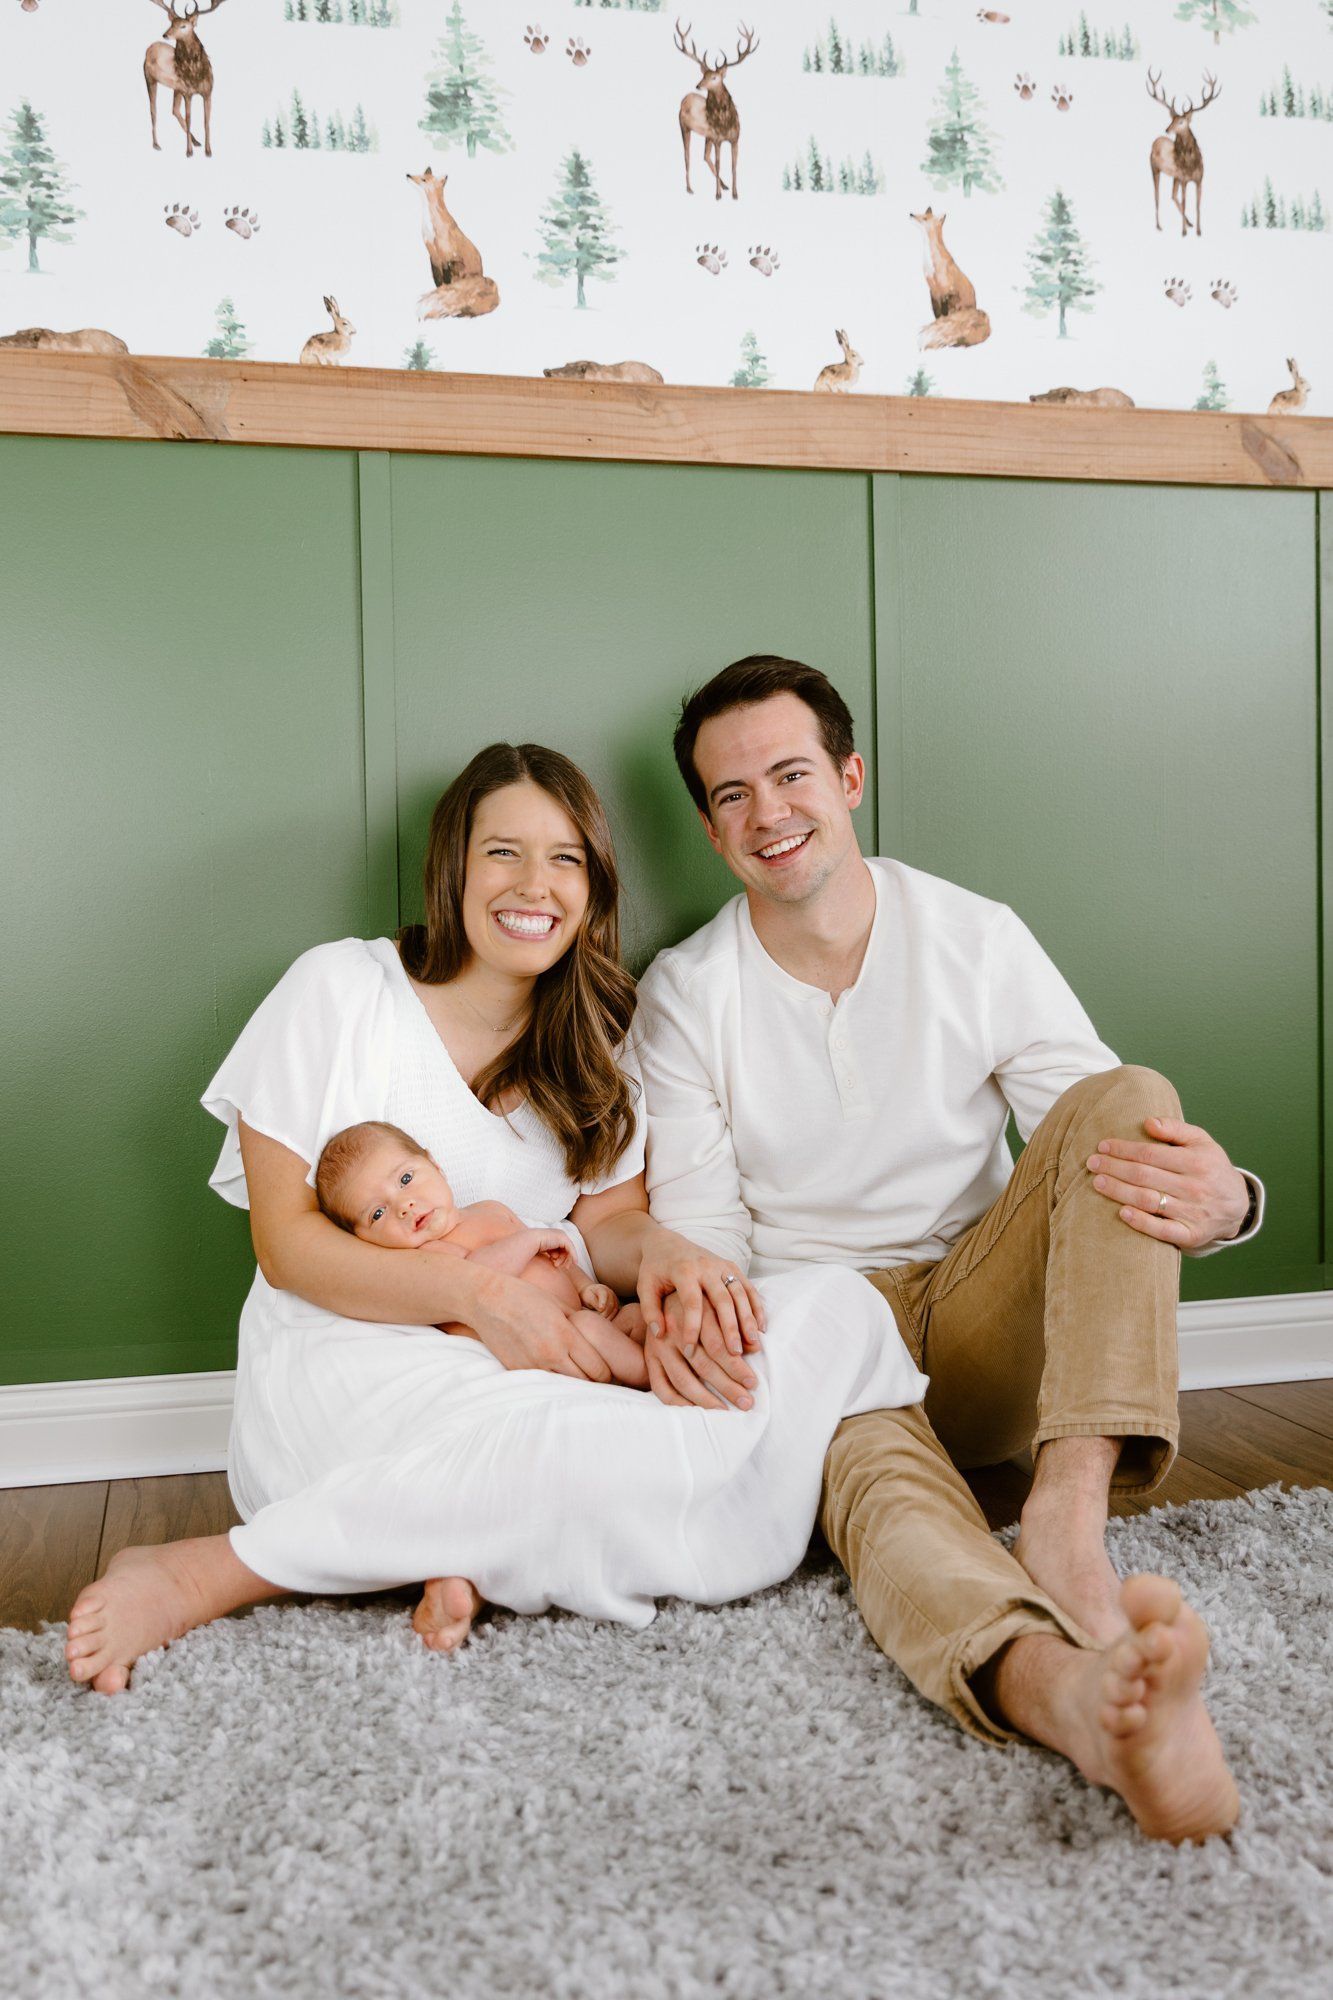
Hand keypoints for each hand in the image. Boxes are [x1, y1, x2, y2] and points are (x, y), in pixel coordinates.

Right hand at [466, 1268, 613, 1383]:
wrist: (487, 1300)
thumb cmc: (525, 1297)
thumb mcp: (559, 1305)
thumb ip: (580, 1324)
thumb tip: (598, 1338)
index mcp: (565, 1336)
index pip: (598, 1369)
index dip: (606, 1373)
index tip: (606, 1370)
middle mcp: (550, 1354)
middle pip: (585, 1383)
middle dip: (593, 1382)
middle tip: (594, 1377)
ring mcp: (532, 1365)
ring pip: (564, 1387)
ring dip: (573, 1384)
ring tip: (575, 1375)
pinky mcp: (517, 1371)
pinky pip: (542, 1383)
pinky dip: (551, 1381)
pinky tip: (552, 1372)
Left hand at [636, 1228, 764, 1411]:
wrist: (667, 1243)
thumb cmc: (655, 1270)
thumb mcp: (644, 1287)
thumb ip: (649, 1311)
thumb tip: (660, 1335)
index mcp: (683, 1271)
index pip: (691, 1302)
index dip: (692, 1327)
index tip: (690, 1351)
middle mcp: (706, 1266)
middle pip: (722, 1298)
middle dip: (730, 1327)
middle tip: (735, 1353)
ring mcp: (721, 1265)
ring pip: (740, 1293)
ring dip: (748, 1319)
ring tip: (753, 1344)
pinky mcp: (732, 1266)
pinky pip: (748, 1287)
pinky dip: (757, 1307)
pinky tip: (761, 1328)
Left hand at [1086, 1115, 1250, 1249]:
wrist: (1238, 1205)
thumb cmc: (1211, 1168)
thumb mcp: (1202, 1142)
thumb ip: (1175, 1129)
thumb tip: (1148, 1122)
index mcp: (1197, 1161)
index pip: (1151, 1154)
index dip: (1124, 1149)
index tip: (1103, 1146)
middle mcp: (1195, 1187)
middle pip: (1144, 1176)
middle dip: (1114, 1168)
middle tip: (1091, 1163)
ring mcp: (1193, 1213)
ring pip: (1148, 1201)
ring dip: (1119, 1191)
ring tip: (1097, 1183)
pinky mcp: (1191, 1235)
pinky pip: (1162, 1231)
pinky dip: (1141, 1222)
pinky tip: (1121, 1212)